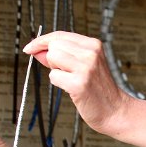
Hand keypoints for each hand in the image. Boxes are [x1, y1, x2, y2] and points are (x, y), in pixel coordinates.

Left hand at [23, 31, 145, 146]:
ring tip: (71, 80)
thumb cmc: (99, 90)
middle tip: (65, 72)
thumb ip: (62, 56)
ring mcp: (86, 68)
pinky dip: (58, 83)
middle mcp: (91, 53)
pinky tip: (72, 89)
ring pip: (52, 58)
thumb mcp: (85, 66)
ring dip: (56, 71)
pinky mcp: (79, 83)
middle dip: (51, 59)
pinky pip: (54, 77)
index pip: (60, 35)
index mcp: (94, 45)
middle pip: (54, 45)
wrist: (115, 111)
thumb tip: (37, 50)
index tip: (29, 47)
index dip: (42, 40)